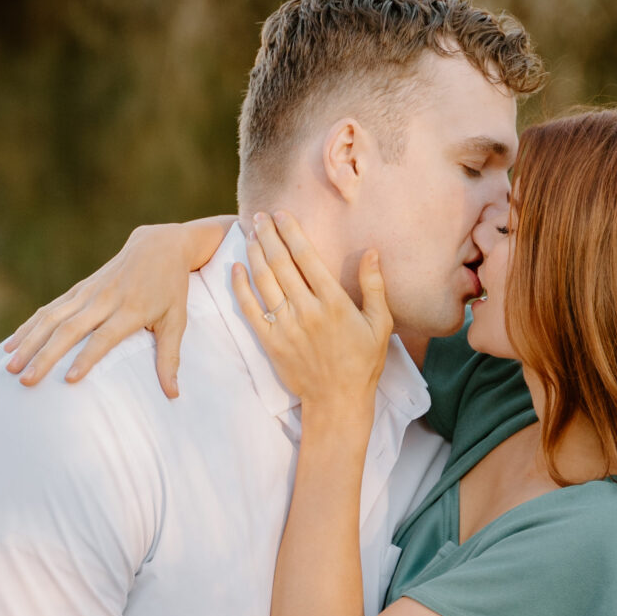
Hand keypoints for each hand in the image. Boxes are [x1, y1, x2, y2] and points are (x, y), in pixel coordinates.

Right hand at [3, 220, 225, 397]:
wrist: (158, 245)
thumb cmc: (170, 288)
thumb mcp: (177, 320)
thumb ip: (170, 357)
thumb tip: (173, 394)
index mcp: (131, 309)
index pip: (105, 337)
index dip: (87, 357)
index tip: (69, 380)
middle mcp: (105, 299)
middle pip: (70, 330)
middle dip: (45, 356)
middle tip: (25, 380)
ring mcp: (88, 292)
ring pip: (52, 317)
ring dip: (29, 341)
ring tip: (9, 365)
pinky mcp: (79, 288)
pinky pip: (49, 308)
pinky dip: (29, 326)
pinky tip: (12, 344)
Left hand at [234, 212, 390, 416]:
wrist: (337, 400)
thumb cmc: (363, 361)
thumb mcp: (379, 324)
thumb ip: (374, 286)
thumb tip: (372, 252)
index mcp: (334, 303)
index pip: (306, 258)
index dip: (292, 232)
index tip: (283, 214)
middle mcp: (307, 310)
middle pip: (281, 263)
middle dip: (268, 235)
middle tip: (259, 216)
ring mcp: (286, 326)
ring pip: (264, 281)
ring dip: (254, 253)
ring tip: (249, 233)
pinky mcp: (270, 342)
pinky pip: (250, 309)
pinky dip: (241, 287)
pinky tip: (236, 268)